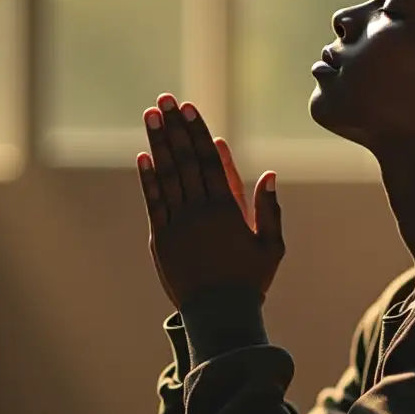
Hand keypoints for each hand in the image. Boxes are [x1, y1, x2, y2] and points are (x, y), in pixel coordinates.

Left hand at [137, 94, 283, 308]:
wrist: (219, 314)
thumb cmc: (249, 281)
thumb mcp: (271, 246)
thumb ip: (270, 209)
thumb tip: (269, 174)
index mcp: (228, 210)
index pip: (210, 161)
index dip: (198, 132)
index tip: (190, 109)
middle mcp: (200, 211)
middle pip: (185, 160)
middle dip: (175, 127)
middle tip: (165, 100)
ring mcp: (178, 223)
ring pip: (167, 175)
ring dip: (158, 143)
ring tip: (152, 116)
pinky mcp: (162, 239)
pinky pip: (154, 203)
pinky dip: (148, 179)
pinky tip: (143, 157)